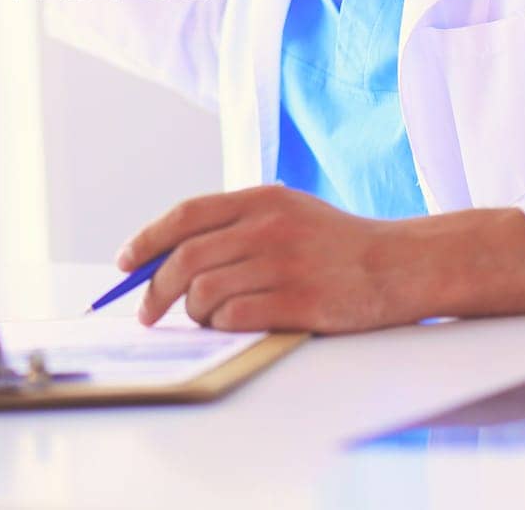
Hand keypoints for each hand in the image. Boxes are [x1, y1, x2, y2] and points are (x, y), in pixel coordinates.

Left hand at [119, 186, 409, 332]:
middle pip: (186, 259)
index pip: (185, 216)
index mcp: (261, 199)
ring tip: (203, 318)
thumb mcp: (286, 211)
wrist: (399, 264)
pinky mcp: (300, 303)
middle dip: (156, 289)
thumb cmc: (334, 242)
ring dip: (193, 312)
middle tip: (147, 311)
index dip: (147, 240)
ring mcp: (285, 265)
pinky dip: (221, 326)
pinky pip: (235, 318)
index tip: (125, 263)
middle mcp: (269, 228)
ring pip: (205, 292)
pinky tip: (231, 324)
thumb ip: (233, 225)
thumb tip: (166, 256)